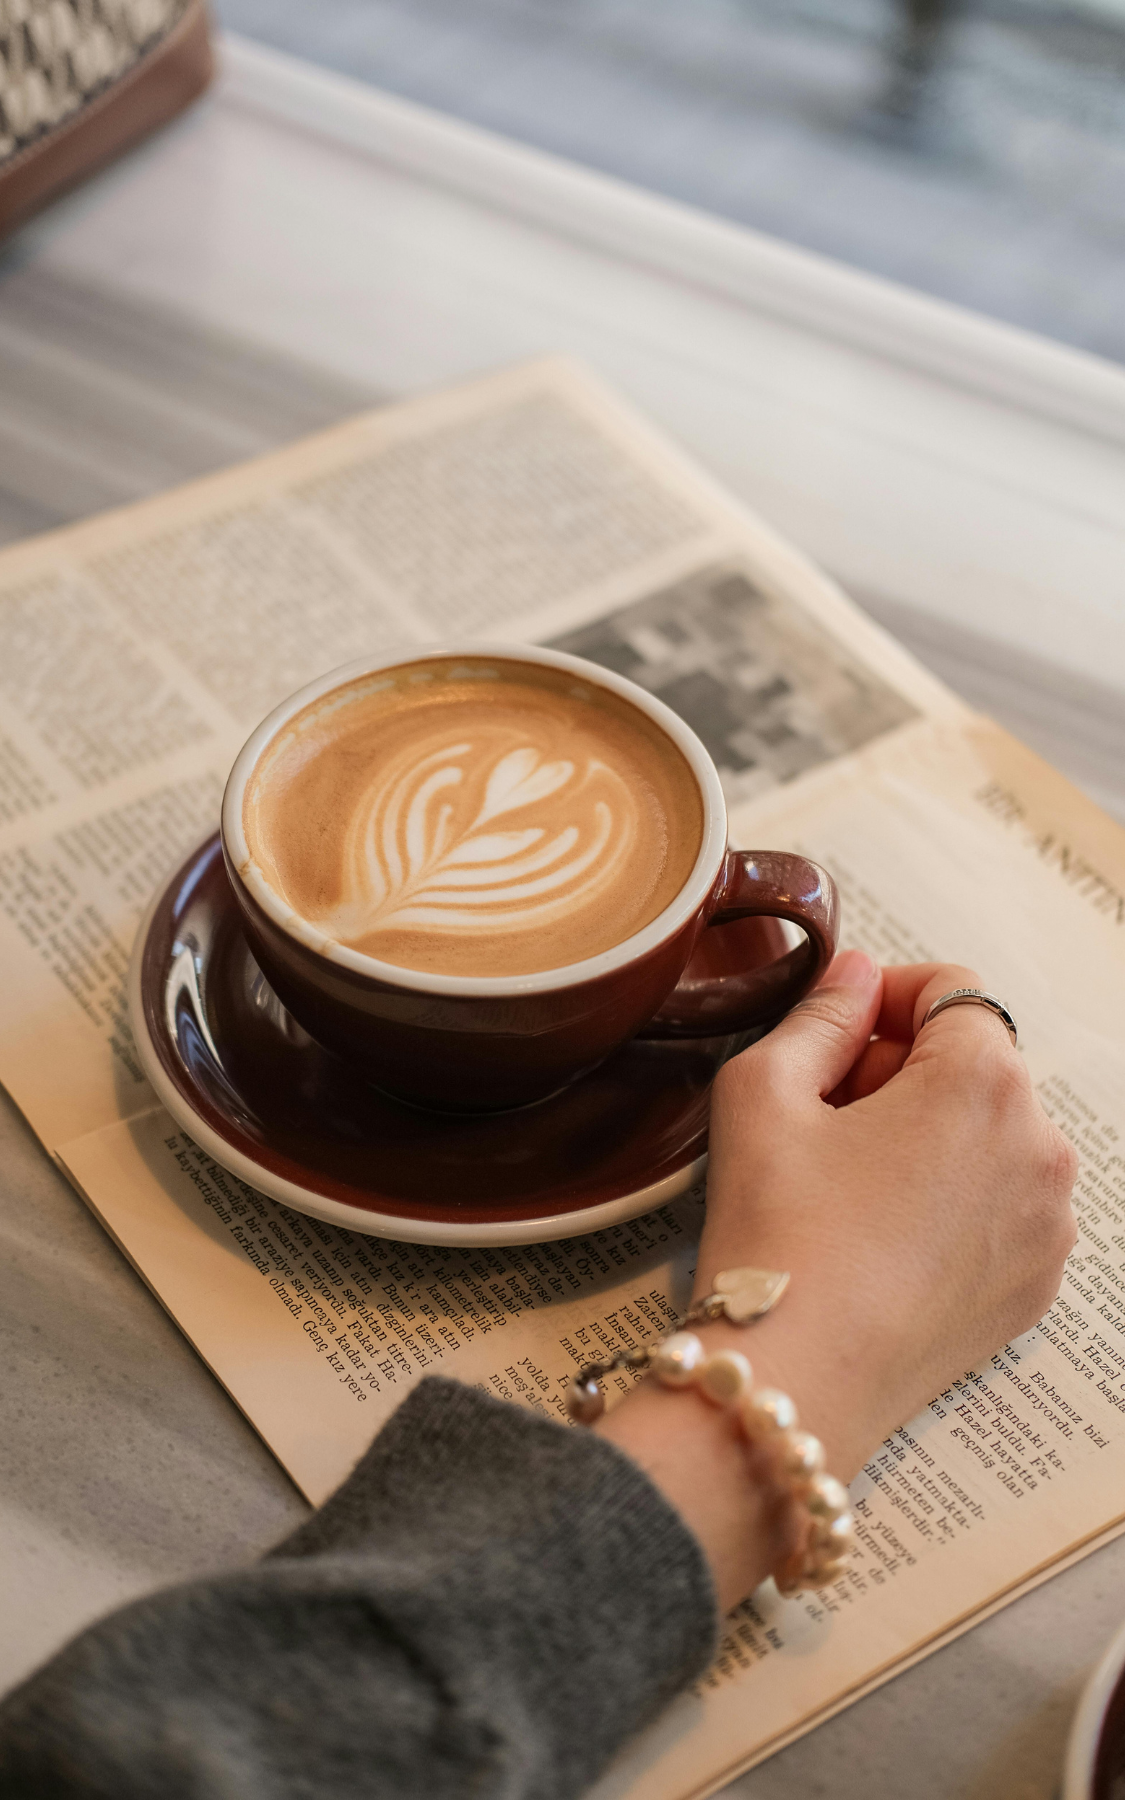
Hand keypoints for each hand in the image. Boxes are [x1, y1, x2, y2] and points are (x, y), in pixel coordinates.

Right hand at [599, 952, 1076, 1607]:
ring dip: (929, 1134)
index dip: (880, 998)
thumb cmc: (776, 1235)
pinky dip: (951, 1199)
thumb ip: (820, 1011)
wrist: (795, 1379)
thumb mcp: (763, 1090)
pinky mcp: (1036, 1283)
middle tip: (823, 1115)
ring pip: (990, 1135)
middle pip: (975, 1062)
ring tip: (848, 1182)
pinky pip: (1000, 1205)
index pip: (949, 989)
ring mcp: (1048, 1222)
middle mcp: (1040, 1145)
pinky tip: (878, 1234)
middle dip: (902, 1069)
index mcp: (983, 1081)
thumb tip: (856, 976)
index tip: (832, 1033)